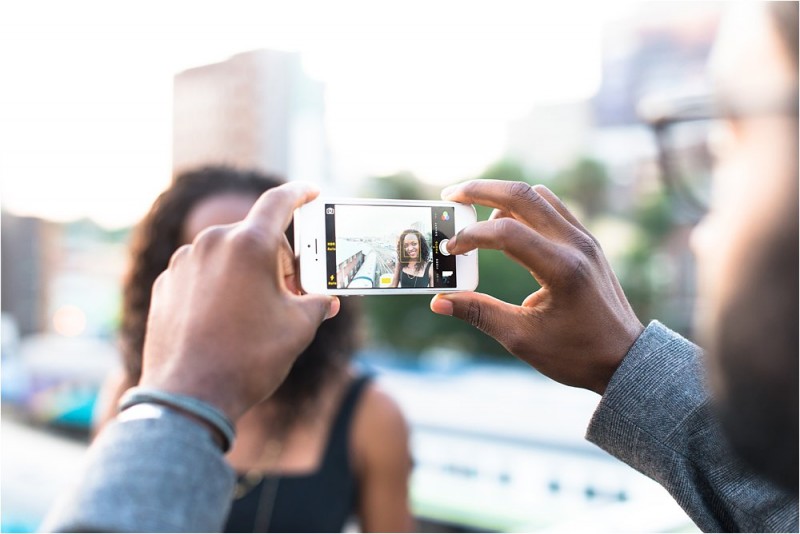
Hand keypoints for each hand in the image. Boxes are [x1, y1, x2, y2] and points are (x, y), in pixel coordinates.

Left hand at [140, 182, 339, 420]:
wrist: (188, 397)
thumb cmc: (248, 360)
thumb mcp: (298, 328)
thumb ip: (318, 302)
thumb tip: (327, 300)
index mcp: (249, 244)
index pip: (279, 201)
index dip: (300, 193)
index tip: (311, 192)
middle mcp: (212, 243)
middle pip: (255, 235)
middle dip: (277, 258)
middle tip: (291, 292)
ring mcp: (183, 263)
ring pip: (226, 254)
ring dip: (246, 272)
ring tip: (255, 313)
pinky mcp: (165, 284)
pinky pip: (201, 274)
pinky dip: (218, 286)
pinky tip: (224, 321)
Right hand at [430, 180, 642, 393]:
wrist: (624, 359)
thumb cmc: (576, 354)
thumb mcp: (522, 339)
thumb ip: (479, 313)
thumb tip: (440, 302)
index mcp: (561, 269)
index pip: (506, 232)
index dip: (470, 236)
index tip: (449, 251)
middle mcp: (575, 244)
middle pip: (521, 194)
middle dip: (480, 190)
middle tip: (449, 197)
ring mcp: (584, 239)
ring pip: (538, 195)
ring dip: (503, 197)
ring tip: (476, 218)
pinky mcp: (586, 241)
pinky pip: (551, 208)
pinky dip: (524, 207)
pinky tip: (506, 227)